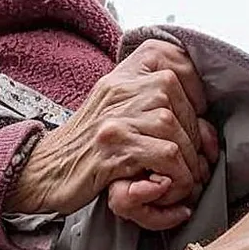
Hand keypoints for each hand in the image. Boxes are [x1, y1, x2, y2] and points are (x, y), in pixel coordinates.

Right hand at [9, 43, 214, 231]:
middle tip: (189, 167)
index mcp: (122, 76)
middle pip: (186, 106)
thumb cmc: (85, 149)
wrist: (43, 172)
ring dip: (188, 168)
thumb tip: (205, 119)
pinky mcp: (116, 147)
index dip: (195, 91)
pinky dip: (177, 179)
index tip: (191, 118)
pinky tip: (165, 188)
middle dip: (196, 143)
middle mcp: (120, 90)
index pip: (175, 60)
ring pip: (180, 135)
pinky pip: (169, 158)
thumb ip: (149, 100)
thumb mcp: (114, 109)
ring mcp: (117, 117)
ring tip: (178, 183)